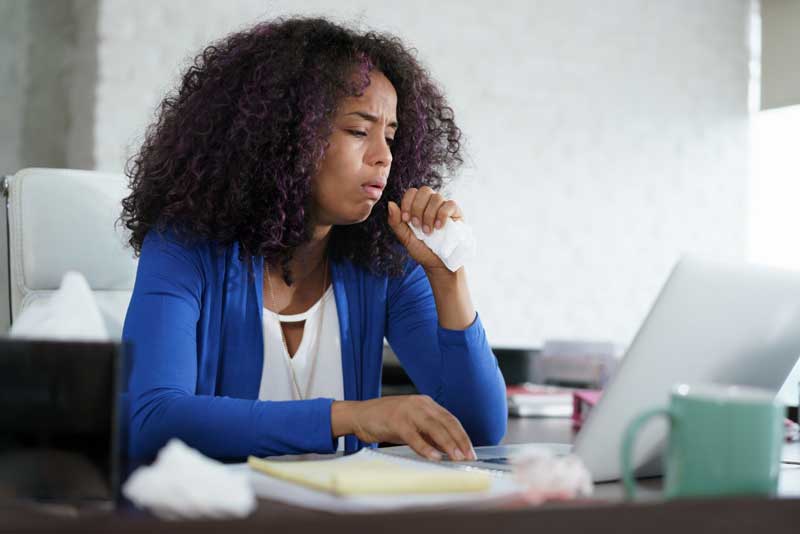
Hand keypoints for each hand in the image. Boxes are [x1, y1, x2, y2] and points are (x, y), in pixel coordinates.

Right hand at [331, 396, 475, 460]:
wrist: (359, 415)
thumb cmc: (384, 421)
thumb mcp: (411, 425)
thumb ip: (428, 434)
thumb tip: (448, 449)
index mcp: (425, 404)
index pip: (450, 419)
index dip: (462, 435)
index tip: (471, 451)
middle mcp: (420, 404)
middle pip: (447, 422)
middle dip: (460, 441)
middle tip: (469, 457)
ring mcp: (408, 411)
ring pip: (434, 427)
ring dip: (448, 444)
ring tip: (456, 458)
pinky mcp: (396, 420)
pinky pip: (414, 436)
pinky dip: (425, 447)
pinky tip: (434, 457)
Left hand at [387, 187, 463, 271]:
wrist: (438, 264)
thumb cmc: (422, 250)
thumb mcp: (405, 238)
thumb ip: (396, 222)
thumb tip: (390, 203)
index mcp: (418, 206)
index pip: (412, 192)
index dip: (407, 203)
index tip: (406, 219)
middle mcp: (431, 203)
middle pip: (424, 190)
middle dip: (418, 208)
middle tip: (417, 226)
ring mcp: (444, 207)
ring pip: (436, 197)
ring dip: (429, 215)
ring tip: (428, 231)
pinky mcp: (456, 213)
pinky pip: (450, 204)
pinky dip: (442, 215)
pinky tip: (439, 227)